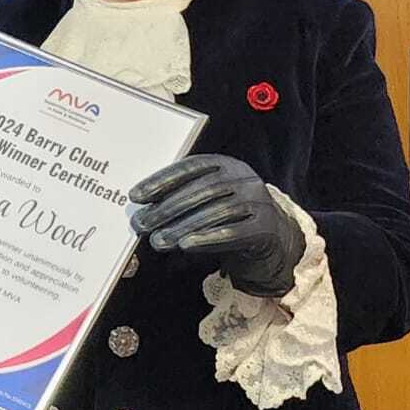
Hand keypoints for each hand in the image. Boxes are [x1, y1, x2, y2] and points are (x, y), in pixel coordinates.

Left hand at [128, 154, 304, 297]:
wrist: (272, 240)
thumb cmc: (230, 218)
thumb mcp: (208, 202)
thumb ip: (182, 200)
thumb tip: (142, 211)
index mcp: (227, 164)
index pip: (191, 167)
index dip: (162, 180)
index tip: (136, 195)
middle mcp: (245, 177)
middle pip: (202, 190)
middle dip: (168, 207)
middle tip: (142, 224)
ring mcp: (259, 200)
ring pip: (217, 211)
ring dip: (183, 226)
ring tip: (158, 241)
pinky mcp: (266, 227)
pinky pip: (235, 232)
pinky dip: (208, 238)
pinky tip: (187, 245)